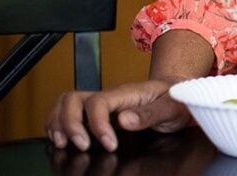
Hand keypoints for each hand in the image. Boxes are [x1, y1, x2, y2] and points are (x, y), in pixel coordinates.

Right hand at [44, 79, 192, 151]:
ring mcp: (102, 103)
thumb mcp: (171, 106)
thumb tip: (123, 120)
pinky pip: (70, 111)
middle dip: (70, 123)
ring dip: (59, 122)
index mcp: (126, 93)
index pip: (99, 102)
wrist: (177, 90)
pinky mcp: (98, 112)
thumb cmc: (174, 97)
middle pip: (74, 99)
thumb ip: (149, 113)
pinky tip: (63, 138)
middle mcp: (109, 96)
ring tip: (63, 143)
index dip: (97, 124)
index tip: (109, 144)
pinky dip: (60, 124)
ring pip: (67, 103)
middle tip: (81, 145)